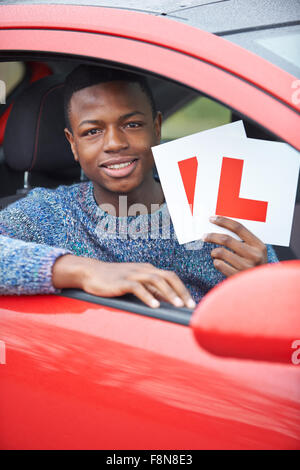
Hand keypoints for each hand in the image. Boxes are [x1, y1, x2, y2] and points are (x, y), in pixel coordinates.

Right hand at [53, 255, 195, 308]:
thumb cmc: (113, 280)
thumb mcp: (134, 283)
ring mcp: (133, 273)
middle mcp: (143, 269)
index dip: (182, 289)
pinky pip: (138, 287)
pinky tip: (155, 306)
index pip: (171, 277)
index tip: (191, 303)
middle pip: (168, 276)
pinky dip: (148, 296)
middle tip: (190, 305)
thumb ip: (148, 289)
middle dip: (181, 291)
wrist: (90, 272)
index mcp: (148, 269)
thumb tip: (165, 301)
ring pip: (156, 280)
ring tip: (177, 305)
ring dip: (168, 293)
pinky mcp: (122, 281)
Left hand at [203, 216, 267, 276]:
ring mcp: (246, 267)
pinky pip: (219, 265)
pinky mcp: (237, 277)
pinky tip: (219, 263)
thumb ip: (244, 241)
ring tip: (215, 254)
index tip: (212, 218)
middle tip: (204, 236)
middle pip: (227, 239)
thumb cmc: (254, 267)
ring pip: (220, 252)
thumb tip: (221, 226)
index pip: (238, 228)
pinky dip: (216, 262)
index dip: (223, 221)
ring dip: (214, 252)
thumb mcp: (256, 252)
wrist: (261, 289)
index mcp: (259, 245)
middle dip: (212, 236)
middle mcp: (254, 255)